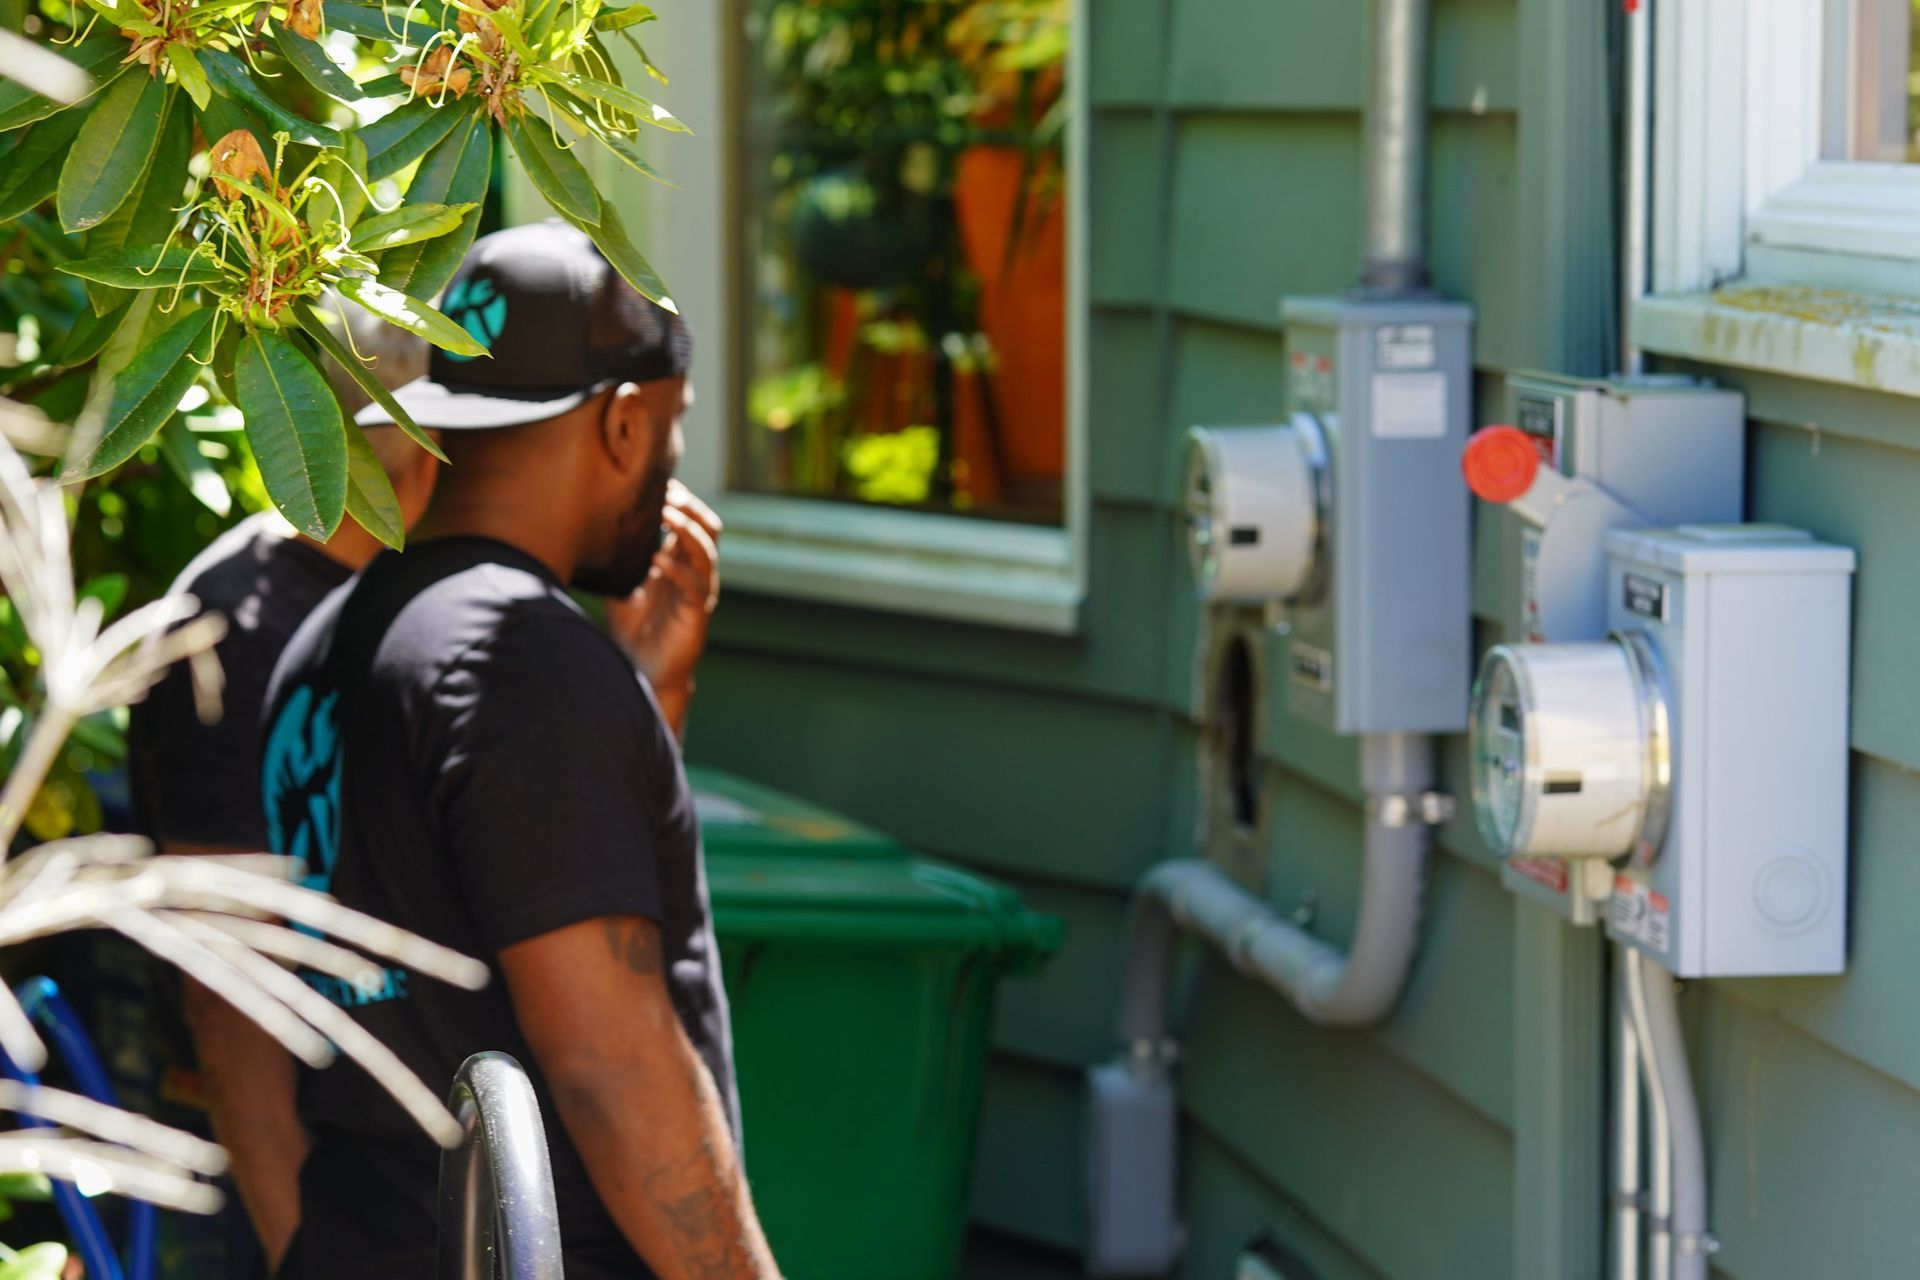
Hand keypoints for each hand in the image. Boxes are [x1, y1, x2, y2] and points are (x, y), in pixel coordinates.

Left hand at [605, 482, 719, 725]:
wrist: (645, 670)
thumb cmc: (634, 628)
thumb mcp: (621, 584)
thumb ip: (619, 560)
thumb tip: (593, 529)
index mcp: (682, 563)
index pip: (693, 522)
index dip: (682, 501)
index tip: (661, 483)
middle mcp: (696, 573)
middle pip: (709, 529)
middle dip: (691, 508)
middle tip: (668, 493)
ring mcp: (700, 593)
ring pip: (706, 553)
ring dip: (686, 531)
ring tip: (666, 515)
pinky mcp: (698, 614)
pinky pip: (694, 585)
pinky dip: (676, 569)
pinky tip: (656, 559)